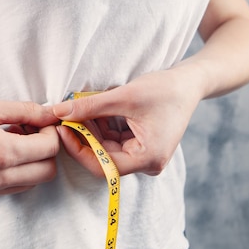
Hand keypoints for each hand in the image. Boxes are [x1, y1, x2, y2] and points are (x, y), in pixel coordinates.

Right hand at [0, 96, 59, 201]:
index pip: (49, 149)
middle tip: (32, 133)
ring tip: (12, 141)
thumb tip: (54, 114)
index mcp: (0, 152)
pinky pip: (9, 188)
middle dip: (47, 151)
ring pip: (30, 183)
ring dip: (31, 163)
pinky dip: (13, 172)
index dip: (52, 133)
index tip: (42, 122)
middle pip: (47, 173)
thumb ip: (27, 112)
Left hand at [52, 67, 204, 176]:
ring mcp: (144, 155)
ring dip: (90, 130)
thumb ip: (89, 106)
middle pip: (103, 158)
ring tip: (76, 109)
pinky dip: (101, 126)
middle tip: (63, 117)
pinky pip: (113, 140)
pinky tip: (91, 110)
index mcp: (147, 159)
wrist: (189, 83)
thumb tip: (59, 112)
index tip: (61, 130)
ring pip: (106, 148)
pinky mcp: (141, 145)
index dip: (78, 149)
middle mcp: (147, 163)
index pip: (103, 166)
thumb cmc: (164, 90)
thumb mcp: (123, 96)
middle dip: (82, 137)